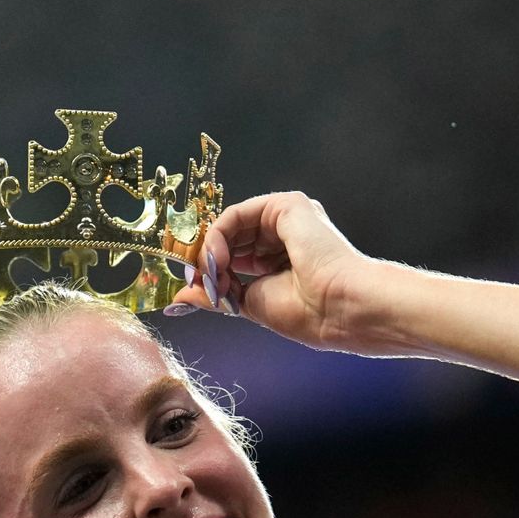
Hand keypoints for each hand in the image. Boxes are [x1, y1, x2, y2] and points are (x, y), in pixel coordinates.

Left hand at [168, 191, 378, 351]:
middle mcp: (284, 233)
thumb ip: (216, 294)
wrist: (338, 308)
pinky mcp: (285, 205)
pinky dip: (217, 238)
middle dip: (207, 262)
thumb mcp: (248, 302)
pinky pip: (235, 215)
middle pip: (229, 238)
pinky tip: (218, 261)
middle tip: (196, 284)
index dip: (211, 270)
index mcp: (281, 257)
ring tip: (211, 280)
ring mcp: (285, 217)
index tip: (194, 288)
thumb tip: (180, 300)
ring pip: (229, 226)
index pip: (234, 255)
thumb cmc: (307, 312)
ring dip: (210, 254)